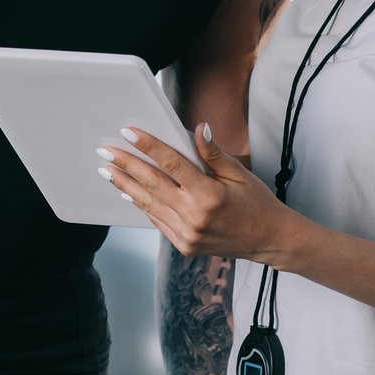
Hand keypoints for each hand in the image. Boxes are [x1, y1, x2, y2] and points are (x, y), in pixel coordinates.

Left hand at [99, 122, 294, 261]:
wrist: (268, 240)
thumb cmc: (256, 203)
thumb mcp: (239, 174)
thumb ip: (214, 153)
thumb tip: (198, 129)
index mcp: (209, 195)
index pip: (172, 164)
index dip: (149, 146)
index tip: (129, 133)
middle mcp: (195, 216)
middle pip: (152, 184)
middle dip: (127, 165)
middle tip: (106, 151)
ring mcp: (187, 234)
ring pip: (149, 205)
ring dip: (126, 186)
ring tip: (108, 171)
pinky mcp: (184, 245)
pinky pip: (157, 221)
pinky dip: (142, 205)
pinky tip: (128, 192)